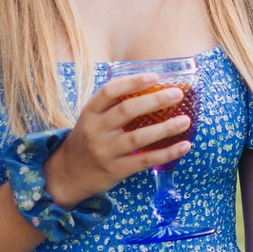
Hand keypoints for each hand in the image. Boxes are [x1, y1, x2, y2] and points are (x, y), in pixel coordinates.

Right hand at [41, 73, 191, 207]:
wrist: (67, 175)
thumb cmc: (87, 140)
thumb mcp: (91, 120)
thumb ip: (112, 107)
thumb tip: (151, 89)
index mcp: (89, 113)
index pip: (109, 92)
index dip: (132, 82)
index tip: (154, 77)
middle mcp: (96, 130)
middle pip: (126, 111)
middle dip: (154, 101)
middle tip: (177, 94)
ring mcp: (106, 151)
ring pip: (138, 138)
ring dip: (165, 128)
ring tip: (185, 121)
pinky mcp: (116, 170)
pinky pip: (145, 160)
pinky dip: (167, 154)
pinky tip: (184, 146)